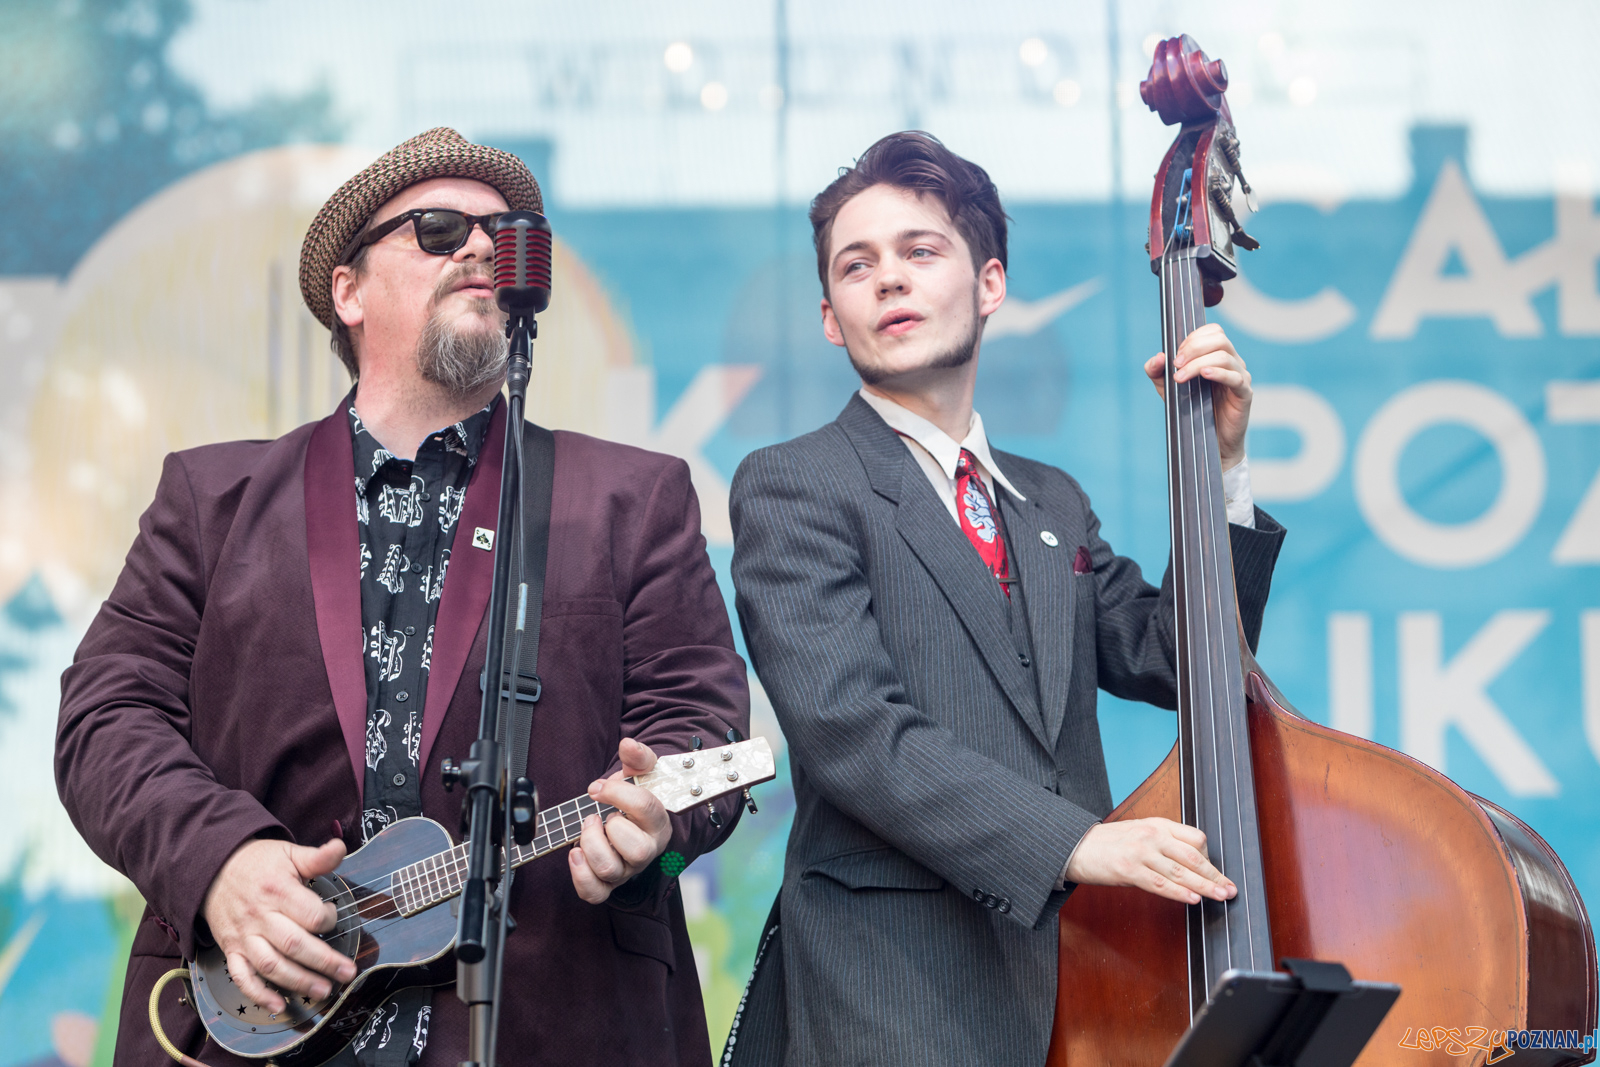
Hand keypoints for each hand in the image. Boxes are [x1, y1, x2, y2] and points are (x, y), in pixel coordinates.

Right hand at [200, 838, 355, 1013]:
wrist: (213, 869)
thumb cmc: (258, 863)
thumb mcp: (288, 853)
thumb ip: (316, 857)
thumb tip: (341, 847)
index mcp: (277, 891)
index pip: (309, 914)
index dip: (328, 920)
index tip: (335, 918)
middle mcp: (260, 916)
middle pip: (294, 945)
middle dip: (323, 962)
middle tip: (347, 973)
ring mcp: (244, 936)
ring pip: (271, 965)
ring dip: (298, 982)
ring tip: (323, 991)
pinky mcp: (231, 950)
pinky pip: (242, 977)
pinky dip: (258, 994)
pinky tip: (278, 1006)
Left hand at [569, 738, 671, 903]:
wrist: (631, 817)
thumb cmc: (638, 795)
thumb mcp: (641, 772)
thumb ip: (638, 757)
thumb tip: (628, 745)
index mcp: (660, 822)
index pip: (647, 809)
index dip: (618, 794)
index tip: (598, 787)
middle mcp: (647, 850)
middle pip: (636, 850)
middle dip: (610, 827)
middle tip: (597, 814)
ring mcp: (628, 869)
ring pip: (611, 870)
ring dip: (592, 846)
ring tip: (588, 828)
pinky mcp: (608, 882)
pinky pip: (595, 893)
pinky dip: (580, 876)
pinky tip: (575, 853)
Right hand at [1064, 817, 1236, 904]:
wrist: (1076, 846)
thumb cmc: (1107, 843)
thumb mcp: (1140, 833)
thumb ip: (1164, 843)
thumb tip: (1189, 865)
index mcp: (1158, 824)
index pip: (1195, 838)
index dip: (1209, 858)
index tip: (1215, 874)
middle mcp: (1152, 835)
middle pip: (1193, 856)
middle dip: (1215, 875)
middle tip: (1230, 889)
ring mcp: (1141, 852)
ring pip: (1181, 871)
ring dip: (1205, 886)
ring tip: (1220, 896)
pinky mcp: (1129, 869)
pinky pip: (1161, 883)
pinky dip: (1179, 892)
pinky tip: (1193, 899)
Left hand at [1143, 323, 1252, 469]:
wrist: (1207, 442)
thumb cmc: (1192, 412)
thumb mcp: (1168, 389)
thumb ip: (1158, 372)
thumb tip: (1157, 357)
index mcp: (1218, 356)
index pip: (1213, 331)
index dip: (1193, 338)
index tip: (1176, 354)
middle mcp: (1232, 362)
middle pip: (1219, 339)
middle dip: (1193, 348)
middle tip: (1176, 365)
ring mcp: (1240, 377)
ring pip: (1224, 356)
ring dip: (1198, 363)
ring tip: (1180, 377)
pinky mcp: (1244, 393)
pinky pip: (1234, 377)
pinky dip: (1217, 373)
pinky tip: (1204, 375)